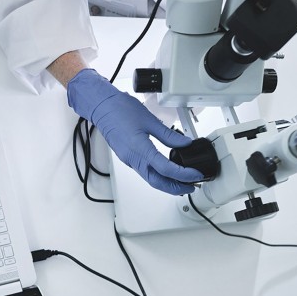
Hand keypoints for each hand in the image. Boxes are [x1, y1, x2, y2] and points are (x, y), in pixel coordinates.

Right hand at [67, 69, 202, 194]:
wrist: (101, 107)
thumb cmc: (120, 110)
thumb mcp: (149, 120)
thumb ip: (168, 135)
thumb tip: (185, 144)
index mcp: (139, 149)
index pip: (165, 169)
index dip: (183, 174)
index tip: (195, 175)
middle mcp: (132, 158)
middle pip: (157, 182)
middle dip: (175, 187)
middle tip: (191, 186)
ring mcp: (129, 160)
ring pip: (150, 179)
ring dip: (167, 183)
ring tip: (182, 181)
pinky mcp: (128, 157)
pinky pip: (144, 171)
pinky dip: (158, 175)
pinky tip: (166, 171)